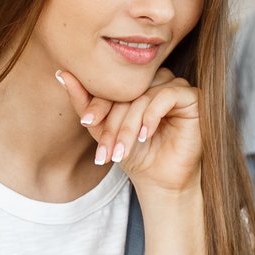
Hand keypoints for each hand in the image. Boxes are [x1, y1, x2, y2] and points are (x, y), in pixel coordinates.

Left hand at [56, 68, 202, 196]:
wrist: (160, 180)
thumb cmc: (136, 154)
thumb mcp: (104, 130)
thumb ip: (84, 103)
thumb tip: (61, 74)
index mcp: (136, 84)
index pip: (113, 85)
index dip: (98, 103)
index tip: (87, 122)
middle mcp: (156, 80)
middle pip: (128, 91)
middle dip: (114, 123)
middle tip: (105, 150)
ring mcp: (175, 86)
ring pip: (145, 95)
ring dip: (130, 125)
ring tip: (123, 150)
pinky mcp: (192, 97)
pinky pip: (169, 94)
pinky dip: (152, 115)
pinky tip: (146, 135)